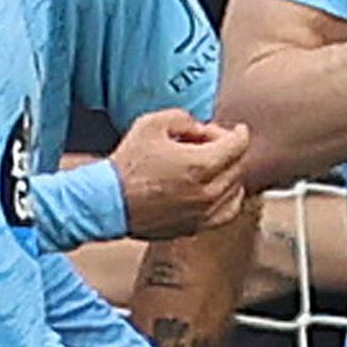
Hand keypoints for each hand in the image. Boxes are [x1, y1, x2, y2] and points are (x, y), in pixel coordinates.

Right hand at [101, 109, 254, 238]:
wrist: (108, 202)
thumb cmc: (127, 166)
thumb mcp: (152, 124)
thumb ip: (183, 118)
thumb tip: (199, 128)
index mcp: (201, 165)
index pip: (238, 145)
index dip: (238, 133)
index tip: (237, 130)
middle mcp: (208, 192)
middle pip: (238, 165)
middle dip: (228, 150)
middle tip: (210, 144)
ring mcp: (203, 213)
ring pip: (236, 189)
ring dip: (230, 173)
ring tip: (213, 165)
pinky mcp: (195, 227)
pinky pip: (227, 212)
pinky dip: (229, 198)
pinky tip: (219, 190)